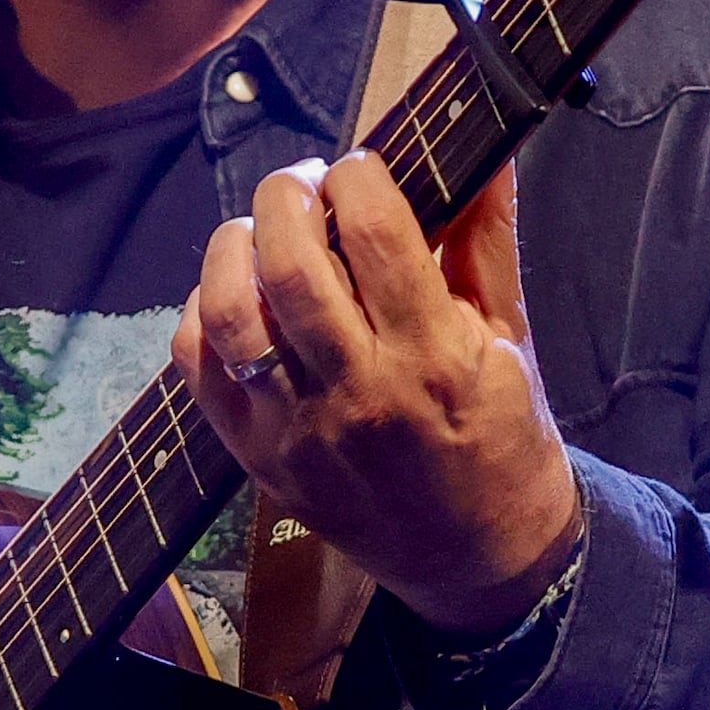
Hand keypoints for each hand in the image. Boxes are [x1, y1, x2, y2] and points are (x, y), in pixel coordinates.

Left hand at [180, 153, 582, 630]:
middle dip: (288, 196)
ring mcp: (299, 430)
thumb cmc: (500, 436)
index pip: (376, 230)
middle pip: (292, 263)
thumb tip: (487, 155)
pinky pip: (199, 369)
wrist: (477, 555)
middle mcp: (361, 392)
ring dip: (233, 248)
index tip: (363, 169)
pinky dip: (202, 312)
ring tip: (259, 231)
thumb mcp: (509, 336)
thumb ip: (487, 240)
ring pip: (233, 314)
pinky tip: (236, 293)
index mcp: (435, 356)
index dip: (359, 175)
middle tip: (305, 186)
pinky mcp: (258, 458)